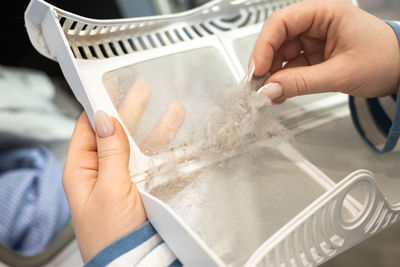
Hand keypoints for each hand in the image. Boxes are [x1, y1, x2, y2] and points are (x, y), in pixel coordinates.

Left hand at [63, 80, 184, 261]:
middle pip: (117, 133)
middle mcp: (103, 173)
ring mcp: (126, 180)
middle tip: (142, 88)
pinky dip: (167, 148)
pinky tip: (178, 137)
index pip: (88, 129)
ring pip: (140, 146)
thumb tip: (104, 120)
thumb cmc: (111, 236)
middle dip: (130, 110)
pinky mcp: (146, 190)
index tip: (110, 85)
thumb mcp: (108, 189)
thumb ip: (109, 153)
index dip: (99, 106)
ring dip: (155, 127)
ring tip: (172, 108)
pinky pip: (156, 162)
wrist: (135, 264)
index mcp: (83, 171)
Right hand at [250, 0, 399, 102]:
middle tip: (257, 86)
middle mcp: (316, 22)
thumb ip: (301, 82)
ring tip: (270, 93)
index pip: (282, 22)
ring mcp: (312, 38)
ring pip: (279, 53)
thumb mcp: (341, 74)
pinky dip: (282, 79)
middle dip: (265, 62)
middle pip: (276, 37)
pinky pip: (289, 65)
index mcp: (326, 12)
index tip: (257, 70)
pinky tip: (280, 92)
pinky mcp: (312, 54)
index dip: (264, 45)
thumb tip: (269, 89)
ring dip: (272, 74)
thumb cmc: (385, 60)